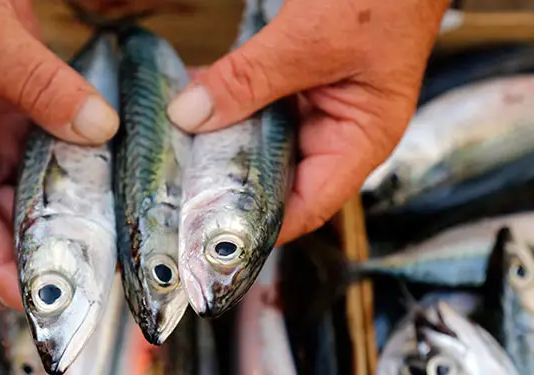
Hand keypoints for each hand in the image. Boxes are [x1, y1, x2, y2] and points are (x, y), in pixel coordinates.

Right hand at [0, 0, 118, 308]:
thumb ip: (38, 84)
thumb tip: (98, 130)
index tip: (39, 297)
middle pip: (3, 213)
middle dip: (46, 240)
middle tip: (97, 267)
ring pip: (33, 185)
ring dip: (70, 204)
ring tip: (113, 233)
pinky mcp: (20, 110)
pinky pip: (53, 148)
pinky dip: (81, 163)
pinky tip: (113, 178)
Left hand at [166, 0, 449, 245]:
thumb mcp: (311, 41)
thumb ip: (249, 78)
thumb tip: (189, 115)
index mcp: (360, 139)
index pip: (308, 205)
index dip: (260, 224)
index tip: (209, 231)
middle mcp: (337, 131)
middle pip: (277, 176)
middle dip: (228, 181)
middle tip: (177, 188)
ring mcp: (315, 106)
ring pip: (260, 139)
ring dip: (219, 140)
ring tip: (173, 150)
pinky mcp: (296, 80)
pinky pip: (255, 101)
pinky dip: (223, 102)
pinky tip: (187, 100)